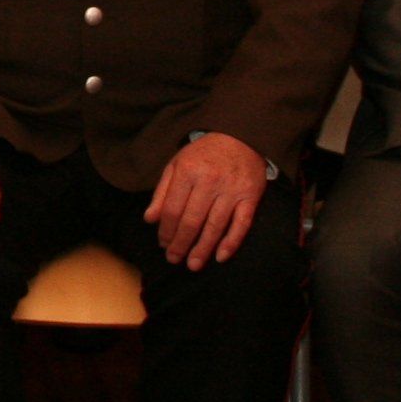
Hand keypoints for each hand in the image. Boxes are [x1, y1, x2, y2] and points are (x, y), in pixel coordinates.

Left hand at [145, 133, 270, 269]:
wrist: (240, 136)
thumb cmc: (204, 154)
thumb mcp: (177, 164)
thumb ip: (162, 192)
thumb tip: (150, 219)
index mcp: (188, 171)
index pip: (172, 209)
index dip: (166, 231)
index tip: (163, 244)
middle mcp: (210, 181)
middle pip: (192, 221)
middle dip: (180, 244)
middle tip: (174, 259)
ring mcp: (232, 190)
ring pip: (215, 226)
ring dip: (202, 249)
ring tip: (193, 264)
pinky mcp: (250, 196)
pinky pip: (241, 224)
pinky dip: (231, 242)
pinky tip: (220, 257)